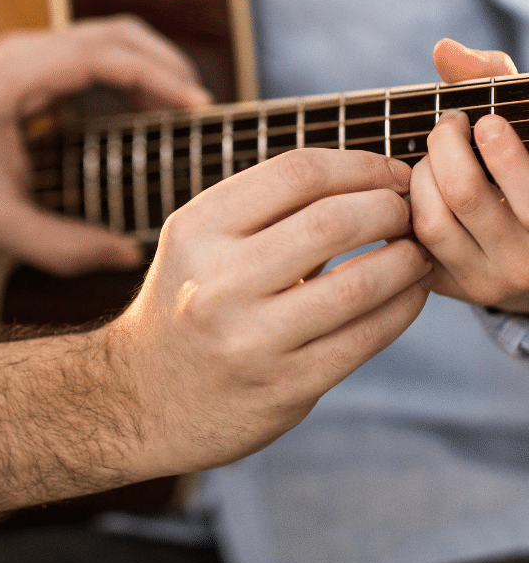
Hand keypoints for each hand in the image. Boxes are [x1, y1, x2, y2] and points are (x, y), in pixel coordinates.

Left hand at [0, 16, 208, 273]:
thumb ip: (59, 244)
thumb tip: (124, 255)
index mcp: (14, 74)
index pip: (106, 56)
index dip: (160, 79)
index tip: (199, 109)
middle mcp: (22, 52)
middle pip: (115, 34)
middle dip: (165, 65)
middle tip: (202, 111)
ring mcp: (20, 56)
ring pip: (102, 39)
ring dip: (146, 66)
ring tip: (180, 111)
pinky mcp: (19, 70)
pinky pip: (84, 58)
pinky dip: (121, 76)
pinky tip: (136, 113)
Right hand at [111, 148, 430, 474]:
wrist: (143, 397)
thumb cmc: (187, 304)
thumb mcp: (198, 243)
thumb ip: (264, 210)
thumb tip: (364, 178)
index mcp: (197, 229)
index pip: (295, 173)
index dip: (360, 165)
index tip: (391, 173)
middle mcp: (217, 281)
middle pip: (331, 222)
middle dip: (389, 208)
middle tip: (408, 211)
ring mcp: (250, 339)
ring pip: (358, 284)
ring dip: (407, 260)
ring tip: (418, 251)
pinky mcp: (284, 387)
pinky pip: (365, 339)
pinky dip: (403, 308)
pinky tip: (410, 293)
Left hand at [411, 37, 528, 311]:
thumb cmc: (525, 168)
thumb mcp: (528, 123)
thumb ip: (494, 78)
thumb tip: (443, 49)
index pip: (523, 180)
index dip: (496, 144)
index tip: (484, 121)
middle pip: (464, 193)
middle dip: (445, 146)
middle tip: (449, 126)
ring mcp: (487, 281)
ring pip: (430, 220)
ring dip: (420, 174)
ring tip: (434, 155)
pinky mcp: (450, 289)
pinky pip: (408, 243)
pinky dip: (402, 204)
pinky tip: (416, 184)